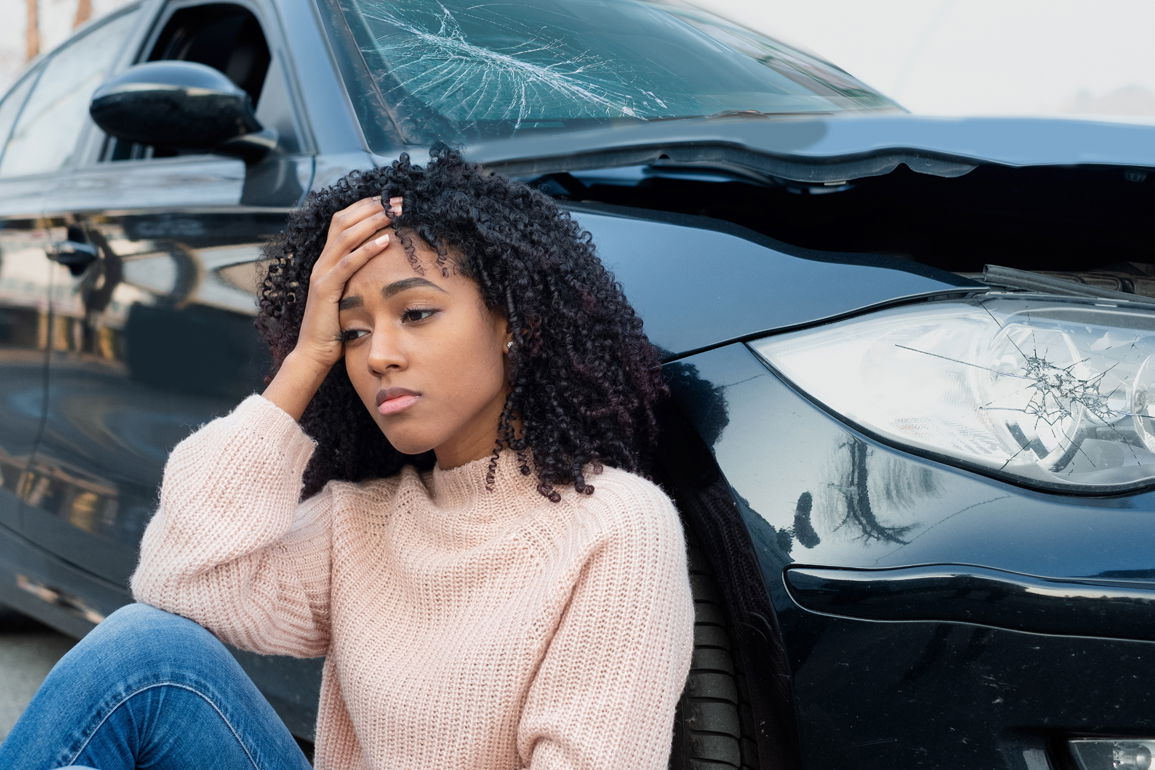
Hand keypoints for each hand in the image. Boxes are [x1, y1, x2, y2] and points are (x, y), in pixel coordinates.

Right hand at [263, 195, 402, 419]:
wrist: (315, 353)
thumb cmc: (337, 326)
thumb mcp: (351, 294)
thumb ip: (361, 277)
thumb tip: (386, 264)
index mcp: (327, 260)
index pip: (343, 220)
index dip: (365, 206)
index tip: (389, 198)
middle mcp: (322, 261)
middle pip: (344, 220)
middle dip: (372, 206)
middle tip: (398, 199)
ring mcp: (321, 273)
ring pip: (346, 236)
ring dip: (373, 221)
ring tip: (395, 212)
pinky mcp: (325, 289)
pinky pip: (347, 263)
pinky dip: (367, 250)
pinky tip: (386, 241)